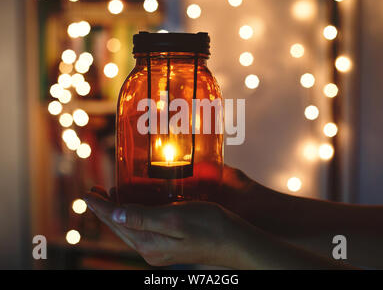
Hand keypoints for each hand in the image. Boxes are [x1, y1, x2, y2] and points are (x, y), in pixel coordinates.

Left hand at [84, 189, 247, 267]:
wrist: (235, 242)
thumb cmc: (209, 226)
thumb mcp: (174, 219)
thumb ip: (142, 217)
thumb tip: (114, 213)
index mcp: (148, 243)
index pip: (115, 222)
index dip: (99, 207)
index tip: (88, 193)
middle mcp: (150, 249)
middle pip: (119, 227)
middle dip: (105, 209)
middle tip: (95, 192)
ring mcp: (159, 249)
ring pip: (130, 228)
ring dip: (118, 212)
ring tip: (111, 196)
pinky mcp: (169, 245)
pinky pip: (142, 228)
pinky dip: (133, 215)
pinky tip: (136, 206)